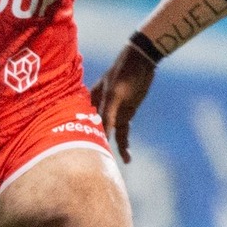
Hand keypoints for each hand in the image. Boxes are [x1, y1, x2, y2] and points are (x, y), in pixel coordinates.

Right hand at [90, 43, 157, 163]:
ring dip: (113, 148)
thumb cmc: (125, 74)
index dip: (84, 137)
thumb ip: (109, 115)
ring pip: (110, 134)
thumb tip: (103, 135)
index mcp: (92, 100)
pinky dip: (124, 143)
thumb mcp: (116, 95)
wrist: (142, 61)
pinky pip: (123, 132)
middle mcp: (100, 108)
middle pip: (96, 131)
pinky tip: (127, 157)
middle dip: (97, 146)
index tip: (84, 154)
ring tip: (116, 164)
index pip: (85, 122)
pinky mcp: (126, 114)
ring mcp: (113, 112)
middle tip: (99, 164)